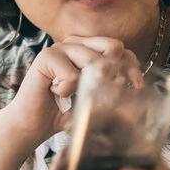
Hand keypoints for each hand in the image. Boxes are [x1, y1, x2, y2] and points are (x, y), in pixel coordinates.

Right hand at [0, 36, 136, 150]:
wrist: (32, 126)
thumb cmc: (62, 113)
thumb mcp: (93, 99)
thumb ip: (110, 88)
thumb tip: (130, 84)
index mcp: (87, 49)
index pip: (120, 48)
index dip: (132, 66)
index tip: (137, 87)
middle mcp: (74, 43)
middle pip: (111, 48)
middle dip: (114, 74)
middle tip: (102, 94)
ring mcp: (60, 48)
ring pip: (93, 61)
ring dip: (88, 86)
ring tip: (72, 95)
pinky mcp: (45, 57)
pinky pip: (72, 75)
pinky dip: (67, 91)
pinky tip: (56, 93)